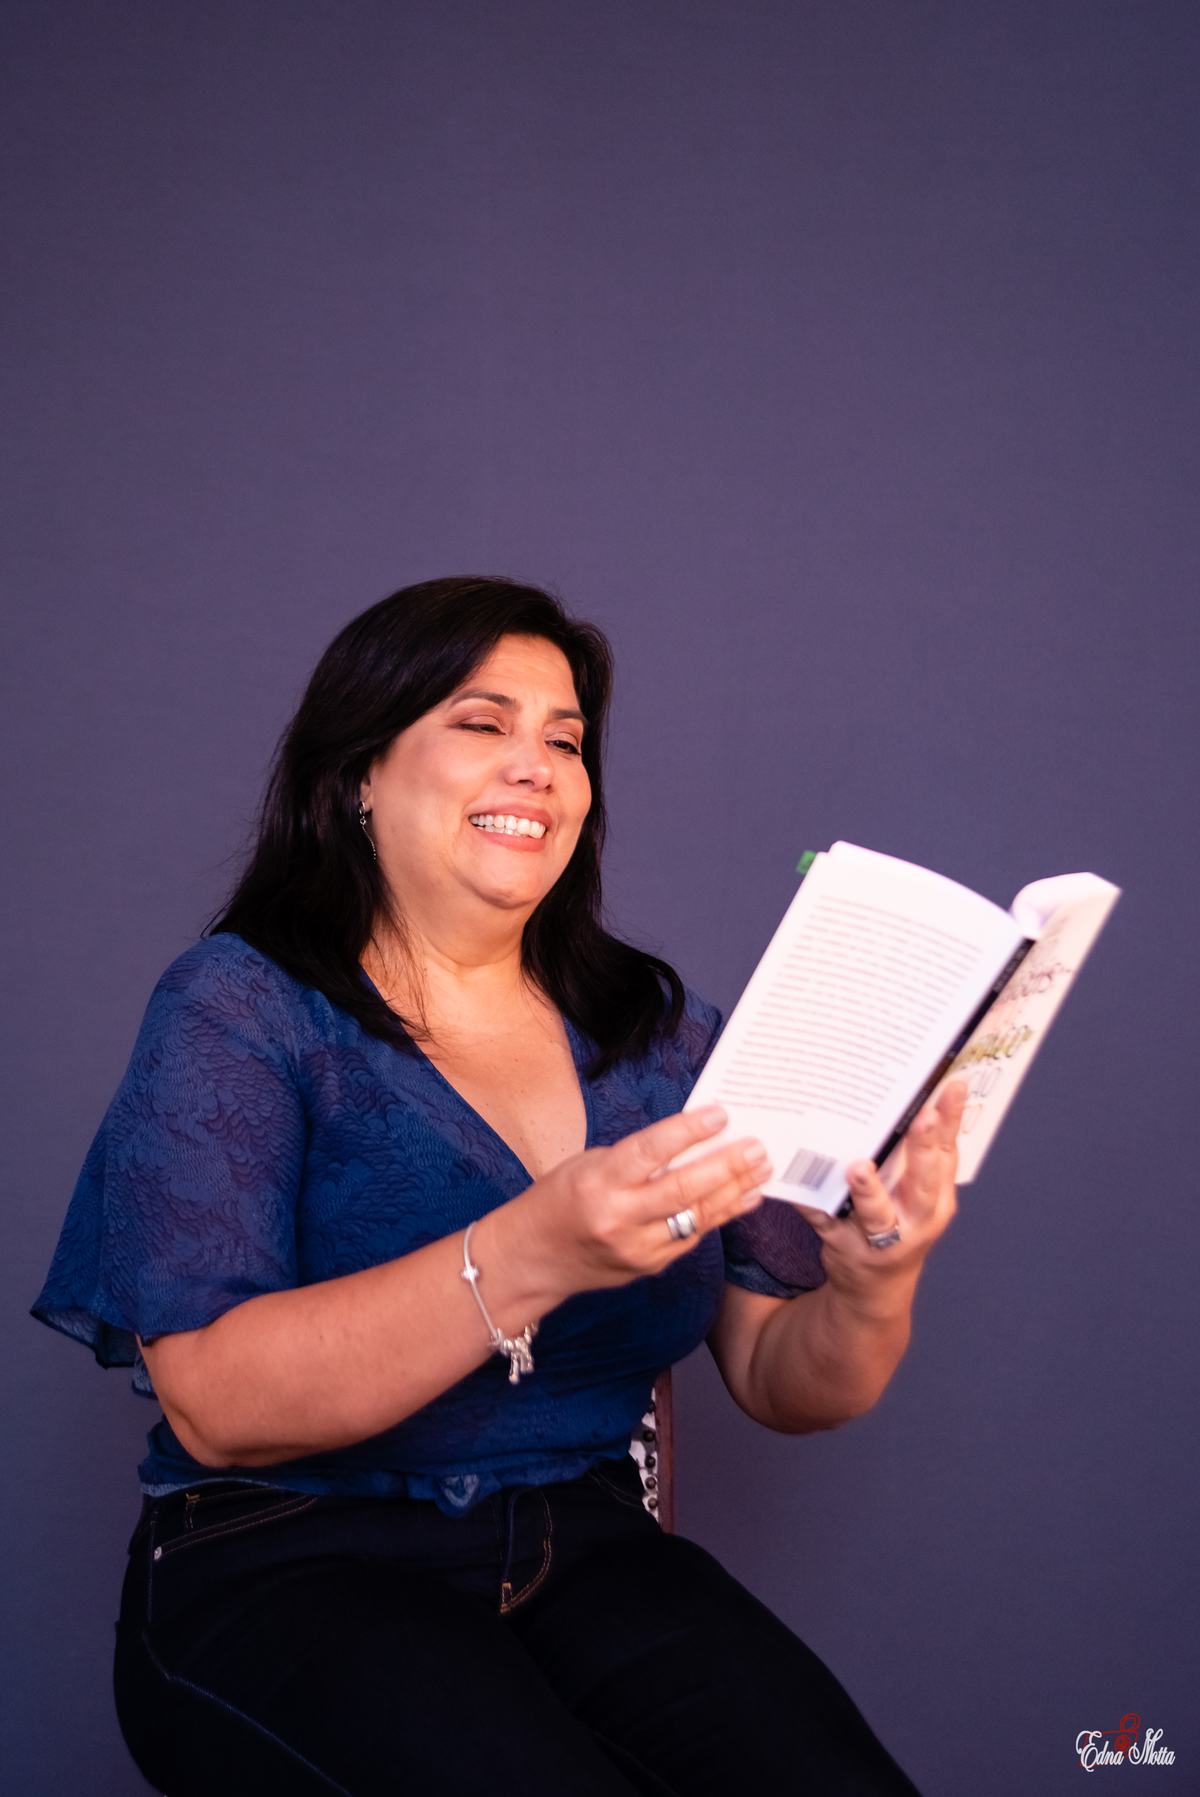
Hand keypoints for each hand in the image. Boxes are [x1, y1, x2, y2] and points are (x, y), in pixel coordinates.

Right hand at [486, 1105, 769, 1308]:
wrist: (531, 1259)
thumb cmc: (558, 1199)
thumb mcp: (589, 1165)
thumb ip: (637, 1158)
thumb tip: (691, 1141)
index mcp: (599, 1183)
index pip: (650, 1153)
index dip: (687, 1132)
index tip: (721, 1114)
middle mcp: (619, 1218)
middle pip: (683, 1190)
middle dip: (726, 1167)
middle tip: (758, 1147)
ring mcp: (637, 1248)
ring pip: (696, 1217)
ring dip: (734, 1191)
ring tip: (762, 1169)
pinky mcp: (649, 1267)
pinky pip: (691, 1237)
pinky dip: (720, 1215)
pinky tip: (744, 1198)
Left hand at [795, 1080, 966, 1305]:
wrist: (875, 1289)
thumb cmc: (899, 1225)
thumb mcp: (920, 1195)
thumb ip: (922, 1156)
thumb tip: (919, 1093)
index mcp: (936, 1198)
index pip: (947, 1154)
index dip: (952, 1120)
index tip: (953, 1087)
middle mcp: (915, 1219)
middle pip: (922, 1183)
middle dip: (923, 1149)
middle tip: (924, 1116)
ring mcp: (880, 1239)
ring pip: (877, 1215)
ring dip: (869, 1191)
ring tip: (859, 1168)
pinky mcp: (844, 1246)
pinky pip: (825, 1220)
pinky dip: (812, 1202)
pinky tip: (798, 1180)